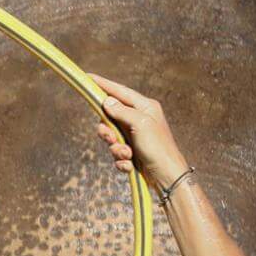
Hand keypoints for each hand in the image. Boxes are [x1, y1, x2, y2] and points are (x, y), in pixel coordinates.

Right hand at [90, 74, 189, 191]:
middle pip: (110, 117)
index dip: (104, 85)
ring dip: (116, 148)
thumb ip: (122, 111)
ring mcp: (135, 136)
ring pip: (111, 137)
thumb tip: (106, 101)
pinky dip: (121, 159)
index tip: (88, 78)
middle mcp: (139, 119)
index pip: (120, 92)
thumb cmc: (158, 148)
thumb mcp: (140, 124)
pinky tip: (130, 165)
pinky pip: (116, 152)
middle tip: (111, 138)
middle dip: (107, 131)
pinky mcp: (132, 152)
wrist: (166, 177)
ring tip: (127, 155)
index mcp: (145, 107)